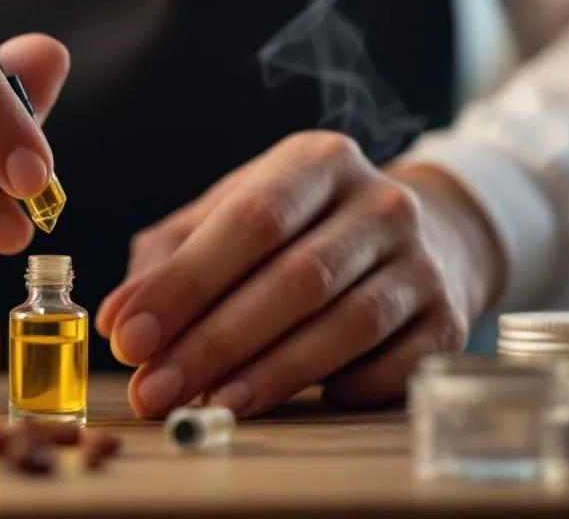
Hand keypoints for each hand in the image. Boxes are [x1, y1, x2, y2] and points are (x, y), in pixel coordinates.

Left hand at [96, 132, 503, 417]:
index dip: (185, 285)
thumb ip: (171, 259)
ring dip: (270, 373)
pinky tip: (287, 405)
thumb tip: (119, 321)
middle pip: (295, 278)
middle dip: (214, 341)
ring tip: (210, 404)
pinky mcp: (449, 320)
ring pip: (345, 325)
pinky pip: (392, 366)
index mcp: (318, 162)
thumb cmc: (304, 228)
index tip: (130, 337)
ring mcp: (422, 262)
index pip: (248, 222)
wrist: (430, 234)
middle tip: (156, 388)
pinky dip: (337, 390)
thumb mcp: (237, 213)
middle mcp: (380, 204)